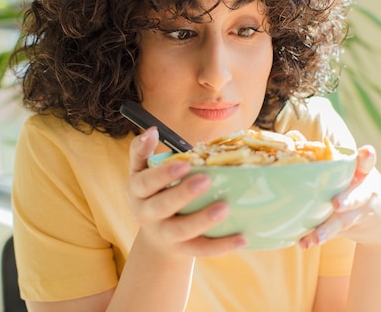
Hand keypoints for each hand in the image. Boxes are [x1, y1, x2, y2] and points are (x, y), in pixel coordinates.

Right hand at [126, 127, 246, 256]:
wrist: (157, 237)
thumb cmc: (154, 193)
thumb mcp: (142, 172)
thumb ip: (142, 150)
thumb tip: (152, 130)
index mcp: (138, 191)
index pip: (145, 182)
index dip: (162, 175)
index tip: (184, 165)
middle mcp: (147, 214)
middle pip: (162, 206)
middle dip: (183, 194)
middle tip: (206, 180)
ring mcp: (165, 234)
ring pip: (182, 231)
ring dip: (203, 220)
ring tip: (225, 207)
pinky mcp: (183, 250)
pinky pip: (202, 249)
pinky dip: (222, 245)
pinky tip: (242, 237)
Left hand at [299, 145, 380, 248]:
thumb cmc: (355, 184)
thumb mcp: (348, 169)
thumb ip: (324, 156)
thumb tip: (293, 135)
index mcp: (362, 172)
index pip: (367, 162)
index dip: (367, 157)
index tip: (367, 152)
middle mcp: (363, 192)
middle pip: (356, 196)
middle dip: (348, 200)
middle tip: (336, 203)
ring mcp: (358, 212)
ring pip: (342, 220)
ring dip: (327, 229)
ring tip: (316, 238)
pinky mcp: (350, 228)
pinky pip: (333, 233)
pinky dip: (317, 238)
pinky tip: (304, 243)